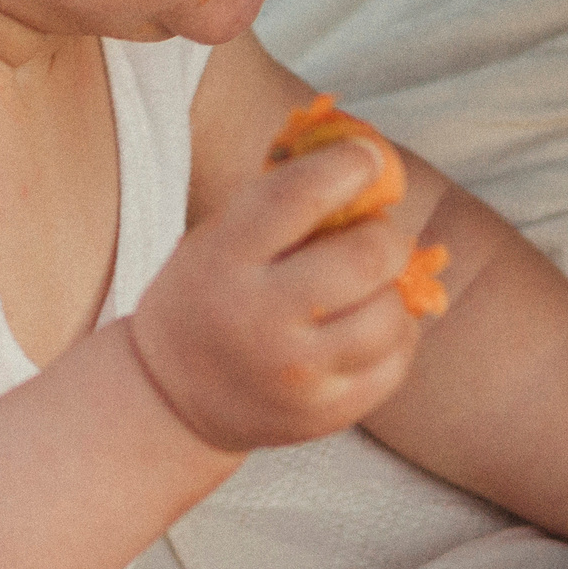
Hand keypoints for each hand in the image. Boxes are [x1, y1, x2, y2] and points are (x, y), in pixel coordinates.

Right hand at [128, 139, 418, 451]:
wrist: (170, 399)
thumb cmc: (208, 294)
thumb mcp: (217, 238)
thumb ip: (281, 199)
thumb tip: (368, 155)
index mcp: (224, 258)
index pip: (300, 195)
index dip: (350, 164)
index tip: (369, 158)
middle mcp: (260, 318)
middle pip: (366, 257)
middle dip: (385, 235)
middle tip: (375, 236)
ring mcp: (296, 374)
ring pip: (391, 314)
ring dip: (392, 289)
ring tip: (370, 286)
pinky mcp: (325, 413)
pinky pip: (397, 361)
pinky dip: (397, 334)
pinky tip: (370, 325)